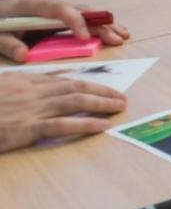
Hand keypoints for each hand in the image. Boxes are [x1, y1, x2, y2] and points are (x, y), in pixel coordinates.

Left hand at [0, 0, 130, 62]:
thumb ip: (7, 44)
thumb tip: (23, 55)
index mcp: (32, 6)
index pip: (58, 9)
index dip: (74, 22)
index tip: (84, 39)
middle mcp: (49, 4)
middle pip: (79, 10)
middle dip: (99, 24)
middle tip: (116, 39)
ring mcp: (55, 10)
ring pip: (85, 13)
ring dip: (105, 24)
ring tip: (123, 36)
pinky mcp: (58, 18)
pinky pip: (83, 19)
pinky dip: (99, 26)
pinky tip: (113, 33)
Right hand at [0, 74, 126, 153]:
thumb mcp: (0, 89)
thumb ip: (15, 89)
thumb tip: (31, 93)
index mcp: (21, 81)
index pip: (60, 79)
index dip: (84, 81)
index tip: (100, 85)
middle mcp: (29, 91)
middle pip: (74, 87)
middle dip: (101, 90)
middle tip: (120, 96)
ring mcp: (30, 109)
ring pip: (74, 101)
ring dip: (101, 103)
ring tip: (119, 107)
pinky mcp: (27, 128)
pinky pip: (63, 125)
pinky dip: (85, 124)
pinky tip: (102, 125)